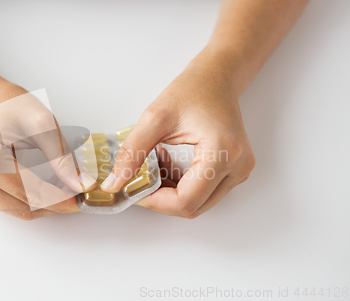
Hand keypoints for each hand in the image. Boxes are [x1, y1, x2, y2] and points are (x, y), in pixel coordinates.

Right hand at [0, 77, 92, 219]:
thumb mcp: (42, 123)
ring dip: (45, 204)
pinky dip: (32, 200)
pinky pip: (10, 205)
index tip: (83, 198)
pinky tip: (47, 186)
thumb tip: (82, 185)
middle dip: (56, 203)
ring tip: (65, 187)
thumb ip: (62, 157)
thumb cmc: (9, 105)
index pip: (30, 193)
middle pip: (25, 206)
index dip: (61, 199)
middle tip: (79, 192)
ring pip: (18, 210)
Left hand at [100, 48, 255, 217]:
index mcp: (222, 152)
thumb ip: (132, 153)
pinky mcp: (235, 170)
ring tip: (155, 164)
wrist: (217, 77)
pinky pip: (204, 192)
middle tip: (139, 180)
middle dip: (161, 199)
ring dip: (171, 192)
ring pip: (198, 203)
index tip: (134, 190)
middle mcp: (237, 167)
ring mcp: (239, 171)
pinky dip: (181, 186)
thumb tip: (114, 183)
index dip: (155, 202)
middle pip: (193, 207)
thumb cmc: (192, 90)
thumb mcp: (154, 118)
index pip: (186, 200)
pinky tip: (168, 164)